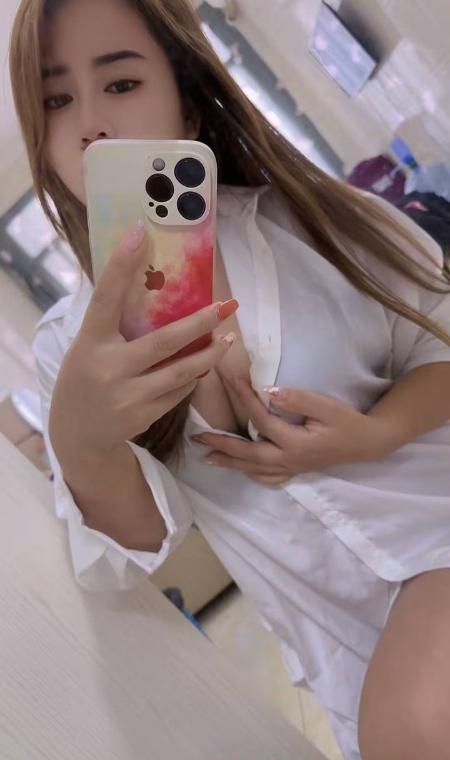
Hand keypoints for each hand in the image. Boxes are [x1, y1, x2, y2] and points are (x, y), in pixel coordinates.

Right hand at [49, 221, 237, 464]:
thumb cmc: (84, 379)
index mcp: (90, 342)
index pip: (105, 297)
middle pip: (163, 341)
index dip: (121, 264)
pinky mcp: (143, 416)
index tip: (140, 230)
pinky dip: (192, 377)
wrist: (78, 435)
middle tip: (225, 306)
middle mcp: (108, 368)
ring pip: (180, 372)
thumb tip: (151, 285)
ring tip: (228, 338)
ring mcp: (127, 396)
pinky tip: (203, 366)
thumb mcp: (88, 348)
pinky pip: (178, 392)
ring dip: (209, 354)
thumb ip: (113, 325)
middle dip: (199, 323)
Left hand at [191, 379, 383, 484]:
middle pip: (248, 454)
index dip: (243, 399)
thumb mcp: (327, 406)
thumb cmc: (348, 422)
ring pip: (254, 469)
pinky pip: (268, 478)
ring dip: (229, 463)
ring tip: (207, 457)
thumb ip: (299, 399)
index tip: (229, 380)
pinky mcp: (296, 470)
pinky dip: (251, 474)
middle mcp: (288, 459)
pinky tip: (240, 470)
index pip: (261, 420)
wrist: (367, 443)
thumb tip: (270, 391)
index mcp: (295, 442)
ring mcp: (291, 468)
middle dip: (222, 445)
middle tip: (198, 438)